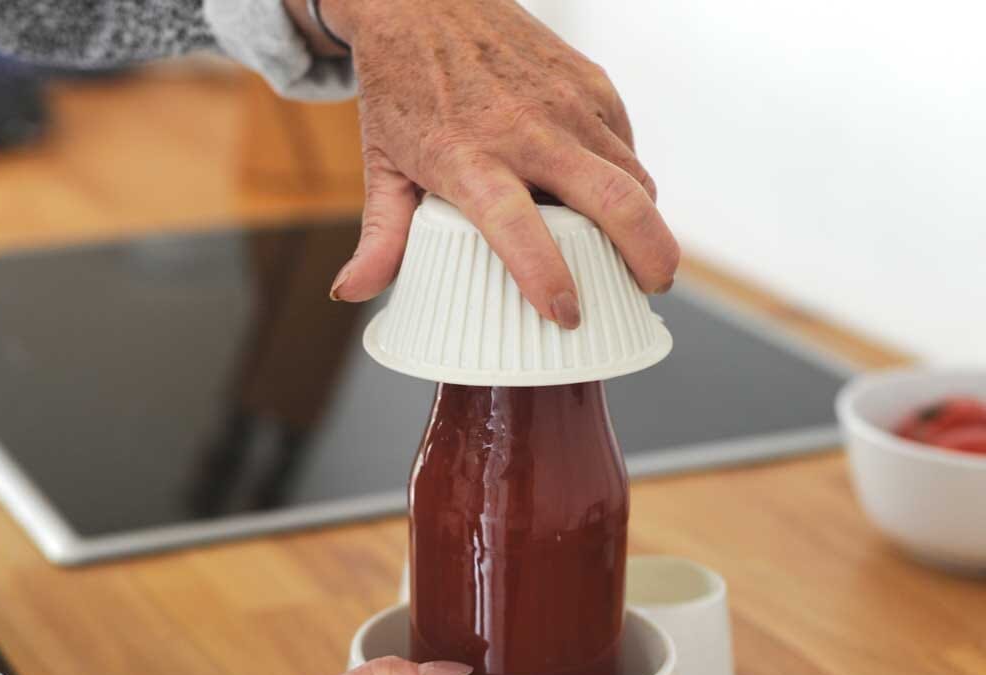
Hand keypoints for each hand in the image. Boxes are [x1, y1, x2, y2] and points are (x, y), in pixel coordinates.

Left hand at [317, 0, 679, 326]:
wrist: (424, 0)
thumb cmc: (402, 90)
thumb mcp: (382, 165)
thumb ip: (379, 236)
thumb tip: (350, 293)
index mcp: (469, 157)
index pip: (516, 225)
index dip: (546, 274)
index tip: (567, 314)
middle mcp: (527, 128)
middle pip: (613, 198)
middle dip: (649, 253)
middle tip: (653, 288)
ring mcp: (567, 102)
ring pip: (634, 176)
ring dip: (648, 223)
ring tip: (641, 256)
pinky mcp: (591, 82)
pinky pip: (626, 147)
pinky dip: (629, 182)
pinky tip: (612, 202)